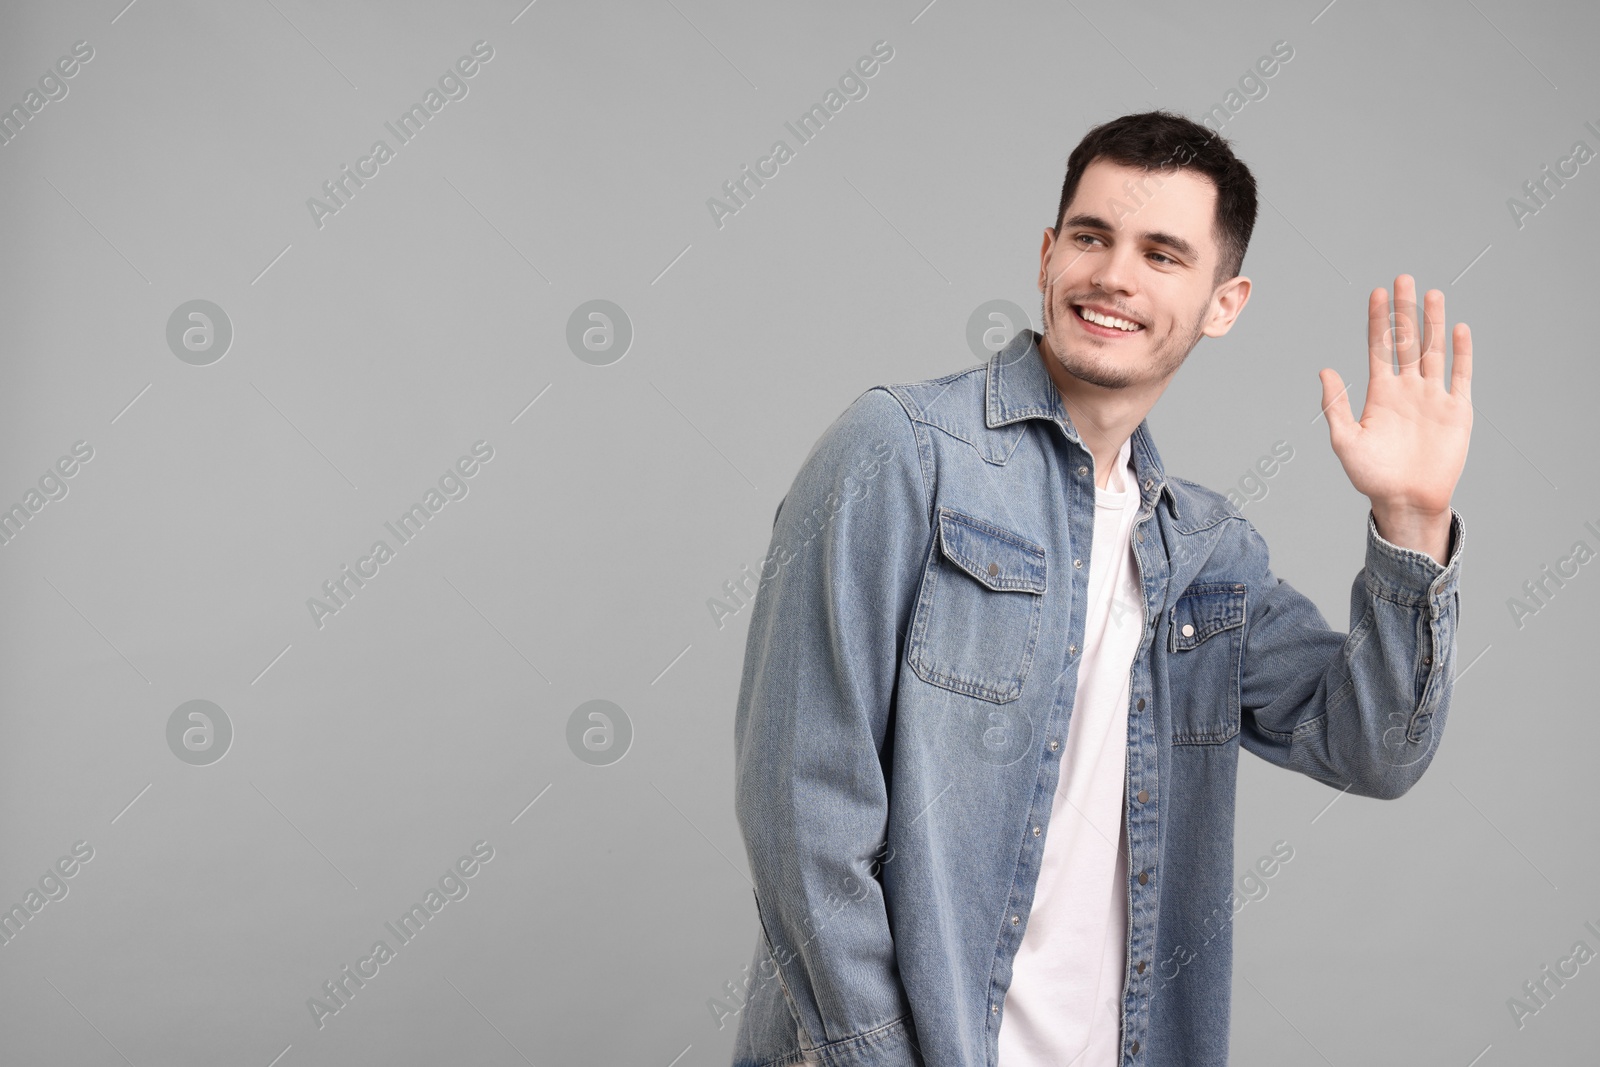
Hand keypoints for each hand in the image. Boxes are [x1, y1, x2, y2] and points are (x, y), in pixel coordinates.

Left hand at [1318, 274, 1472, 564]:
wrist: (1405, 501)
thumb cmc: (1371, 476)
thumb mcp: (1345, 440)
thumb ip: (1335, 405)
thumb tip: (1323, 370)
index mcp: (1379, 393)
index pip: (1379, 347)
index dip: (1378, 320)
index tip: (1377, 293)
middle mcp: (1407, 389)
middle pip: (1406, 341)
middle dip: (1405, 311)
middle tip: (1403, 279)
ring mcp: (1433, 397)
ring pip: (1433, 351)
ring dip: (1433, 323)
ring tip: (1432, 294)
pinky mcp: (1456, 410)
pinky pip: (1460, 375)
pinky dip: (1461, 353)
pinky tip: (1459, 329)